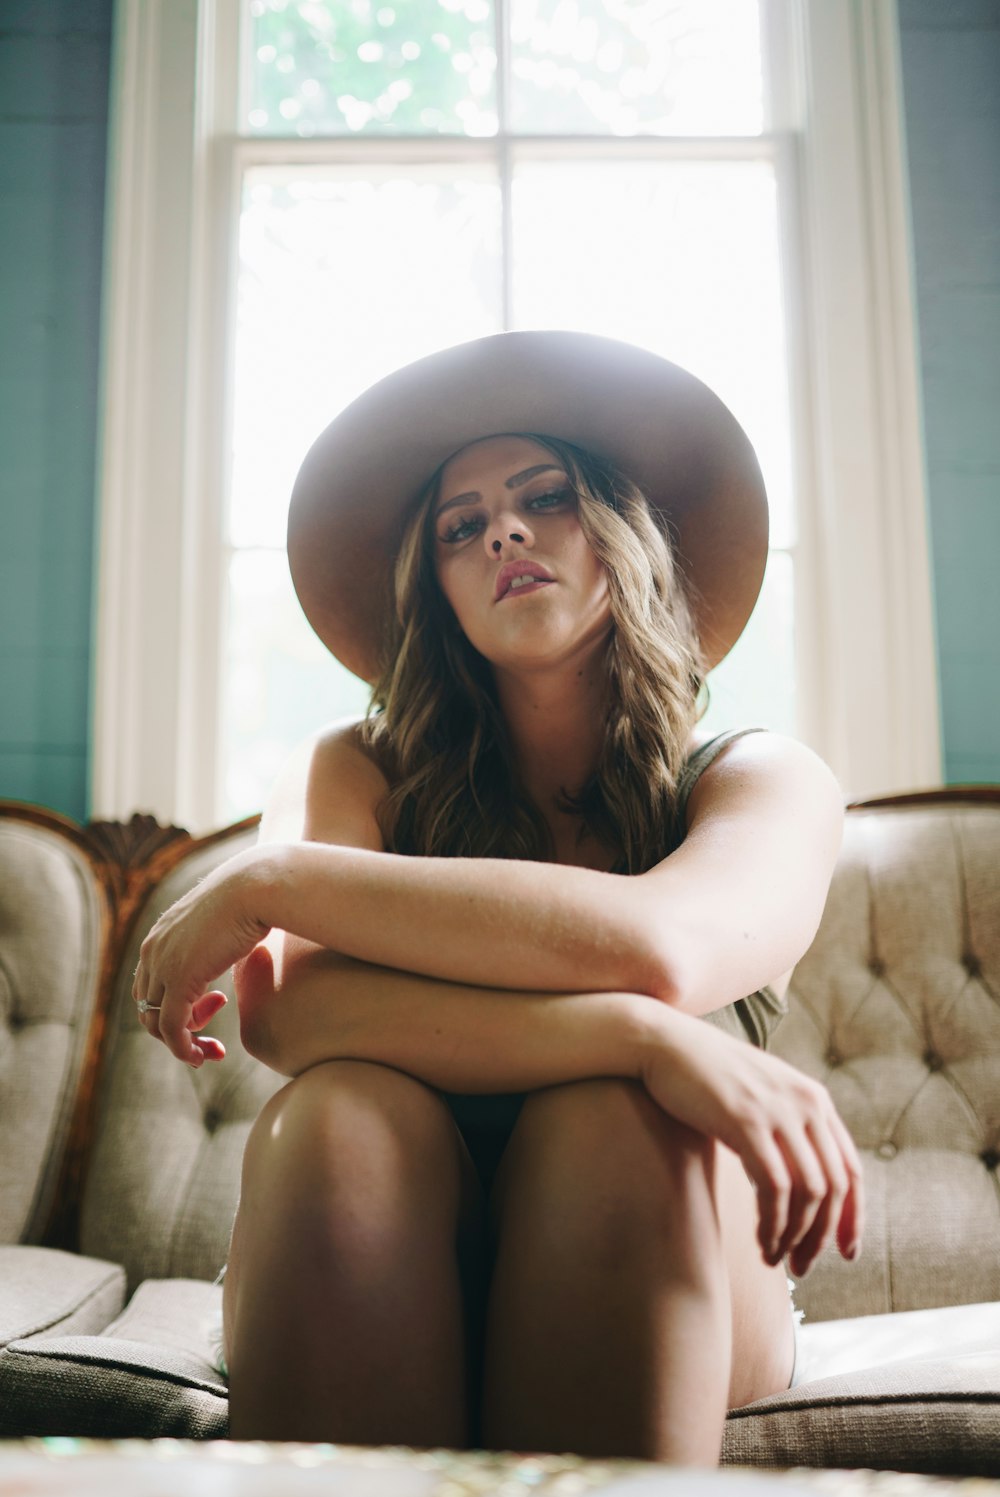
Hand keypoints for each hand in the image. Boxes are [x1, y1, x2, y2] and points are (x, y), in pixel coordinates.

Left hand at [132, 848, 271, 1066]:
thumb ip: (218, 941)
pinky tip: (205, 1054)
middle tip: (212, 1038)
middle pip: (149, 1008)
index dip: (178, 1006)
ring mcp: (162, 966)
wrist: (255, 887)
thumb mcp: (225, 923)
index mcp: (160, 936)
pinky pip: (172, 1029)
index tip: (217, 1003)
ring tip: (212, 1049)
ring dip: (183, 1044)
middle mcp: (152, 951)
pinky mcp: (178, 981)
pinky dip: (184, 1049)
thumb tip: (236, 944)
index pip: (152, 986)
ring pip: (157, 1024)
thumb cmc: (252, 899)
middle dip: (179, 1030)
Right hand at [639, 1006, 862, 1276]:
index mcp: (814, 1099)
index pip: (851, 1169)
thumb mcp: (760, 1097)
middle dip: (822, 1237)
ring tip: (773, 1257)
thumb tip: (801, 1182)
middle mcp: (806, 1103)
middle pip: (835, 1187)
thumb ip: (786, 1128)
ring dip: (795, 1236)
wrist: (664, 1043)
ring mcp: (778, 1110)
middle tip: (802, 1267)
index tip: (846, 1252)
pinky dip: (774, 1223)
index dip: (854, 1217)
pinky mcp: (747, 1120)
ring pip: (809, 1192)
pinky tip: (761, 1241)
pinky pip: (775, 1187)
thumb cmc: (705, 1076)